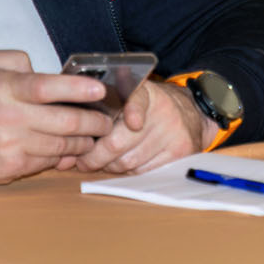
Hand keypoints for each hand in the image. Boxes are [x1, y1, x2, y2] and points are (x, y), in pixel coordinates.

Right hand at [0, 49, 116, 187]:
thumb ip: (15, 59)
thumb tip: (43, 70)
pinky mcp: (9, 168)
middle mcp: (11, 118)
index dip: (80, 88)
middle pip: (67, 122)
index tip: (100, 90)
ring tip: (93, 137)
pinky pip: (45, 163)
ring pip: (61, 146)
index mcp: (6, 88)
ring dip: (83, 142)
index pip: (51, 87)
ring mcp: (11, 146)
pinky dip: (61, 158)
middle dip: (94, 122)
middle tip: (106, 120)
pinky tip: (69, 152)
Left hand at [72, 79, 209, 175]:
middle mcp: (163, 109)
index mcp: (145, 92)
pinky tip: (130, 161)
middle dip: (95, 156)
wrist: (190, 114)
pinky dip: (130, 171)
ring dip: (111, 166)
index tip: (133, 121)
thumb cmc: (149, 109)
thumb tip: (73, 134)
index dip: (133, 111)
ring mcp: (173, 132)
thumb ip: (106, 108)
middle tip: (84, 160)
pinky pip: (142, 172)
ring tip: (107, 160)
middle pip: (119, 142)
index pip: (137, 99)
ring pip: (127, 162)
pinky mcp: (180, 152)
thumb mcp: (131, 97)